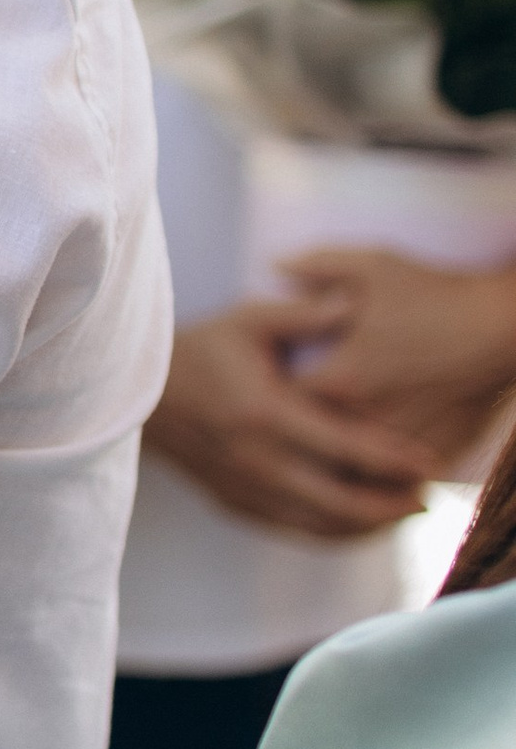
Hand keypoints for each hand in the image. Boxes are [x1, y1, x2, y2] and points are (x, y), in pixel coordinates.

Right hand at [144, 301, 431, 538]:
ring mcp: (243, 488)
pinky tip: (359, 521)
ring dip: (366, 525)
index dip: (393, 460)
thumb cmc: (200, 350)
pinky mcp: (234, 503)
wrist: (139, 394)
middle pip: (339, 502)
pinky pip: (294, 529)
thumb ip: (301, 313)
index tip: (431, 463)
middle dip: (390, 505)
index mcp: (264, 414)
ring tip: (402, 512)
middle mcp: (256, 460)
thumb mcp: (246, 320)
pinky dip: (333, 532)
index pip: (345, 447)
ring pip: (318, 525)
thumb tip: (353, 305)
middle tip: (427, 497)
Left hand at [268, 244, 515, 476]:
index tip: (257, 396)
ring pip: (346, 476)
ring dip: (328, 472)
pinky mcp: (431, 458)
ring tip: (311, 465)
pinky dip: (371, 483)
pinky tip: (361, 475)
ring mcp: (398, 444)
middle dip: (288, 446)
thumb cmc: (437, 294)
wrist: (506, 328)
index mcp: (339, 378)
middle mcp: (363, 420)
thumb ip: (318, 266)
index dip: (263, 401)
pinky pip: (389, 485)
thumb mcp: (374, 266)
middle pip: (306, 450)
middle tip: (273, 441)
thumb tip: (274, 263)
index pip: (277, 404)